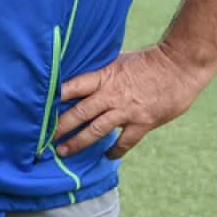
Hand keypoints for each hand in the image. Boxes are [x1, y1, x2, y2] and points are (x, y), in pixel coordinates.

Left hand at [53, 44, 209, 159]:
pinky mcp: (143, 122)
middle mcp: (111, 94)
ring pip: (96, 130)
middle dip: (59, 127)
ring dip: (78, 142)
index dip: (54, 98)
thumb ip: (100, 72)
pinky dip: (115, 150)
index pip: (72, 87)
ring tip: (63, 151)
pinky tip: (108, 156)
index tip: (36, 108)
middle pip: (79, 113)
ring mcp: (126, 110)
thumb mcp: (118, 60)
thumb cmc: (148, 61)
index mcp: (103, 76)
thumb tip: (79, 73)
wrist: (179, 66)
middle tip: (43, 139)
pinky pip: (125, 141)